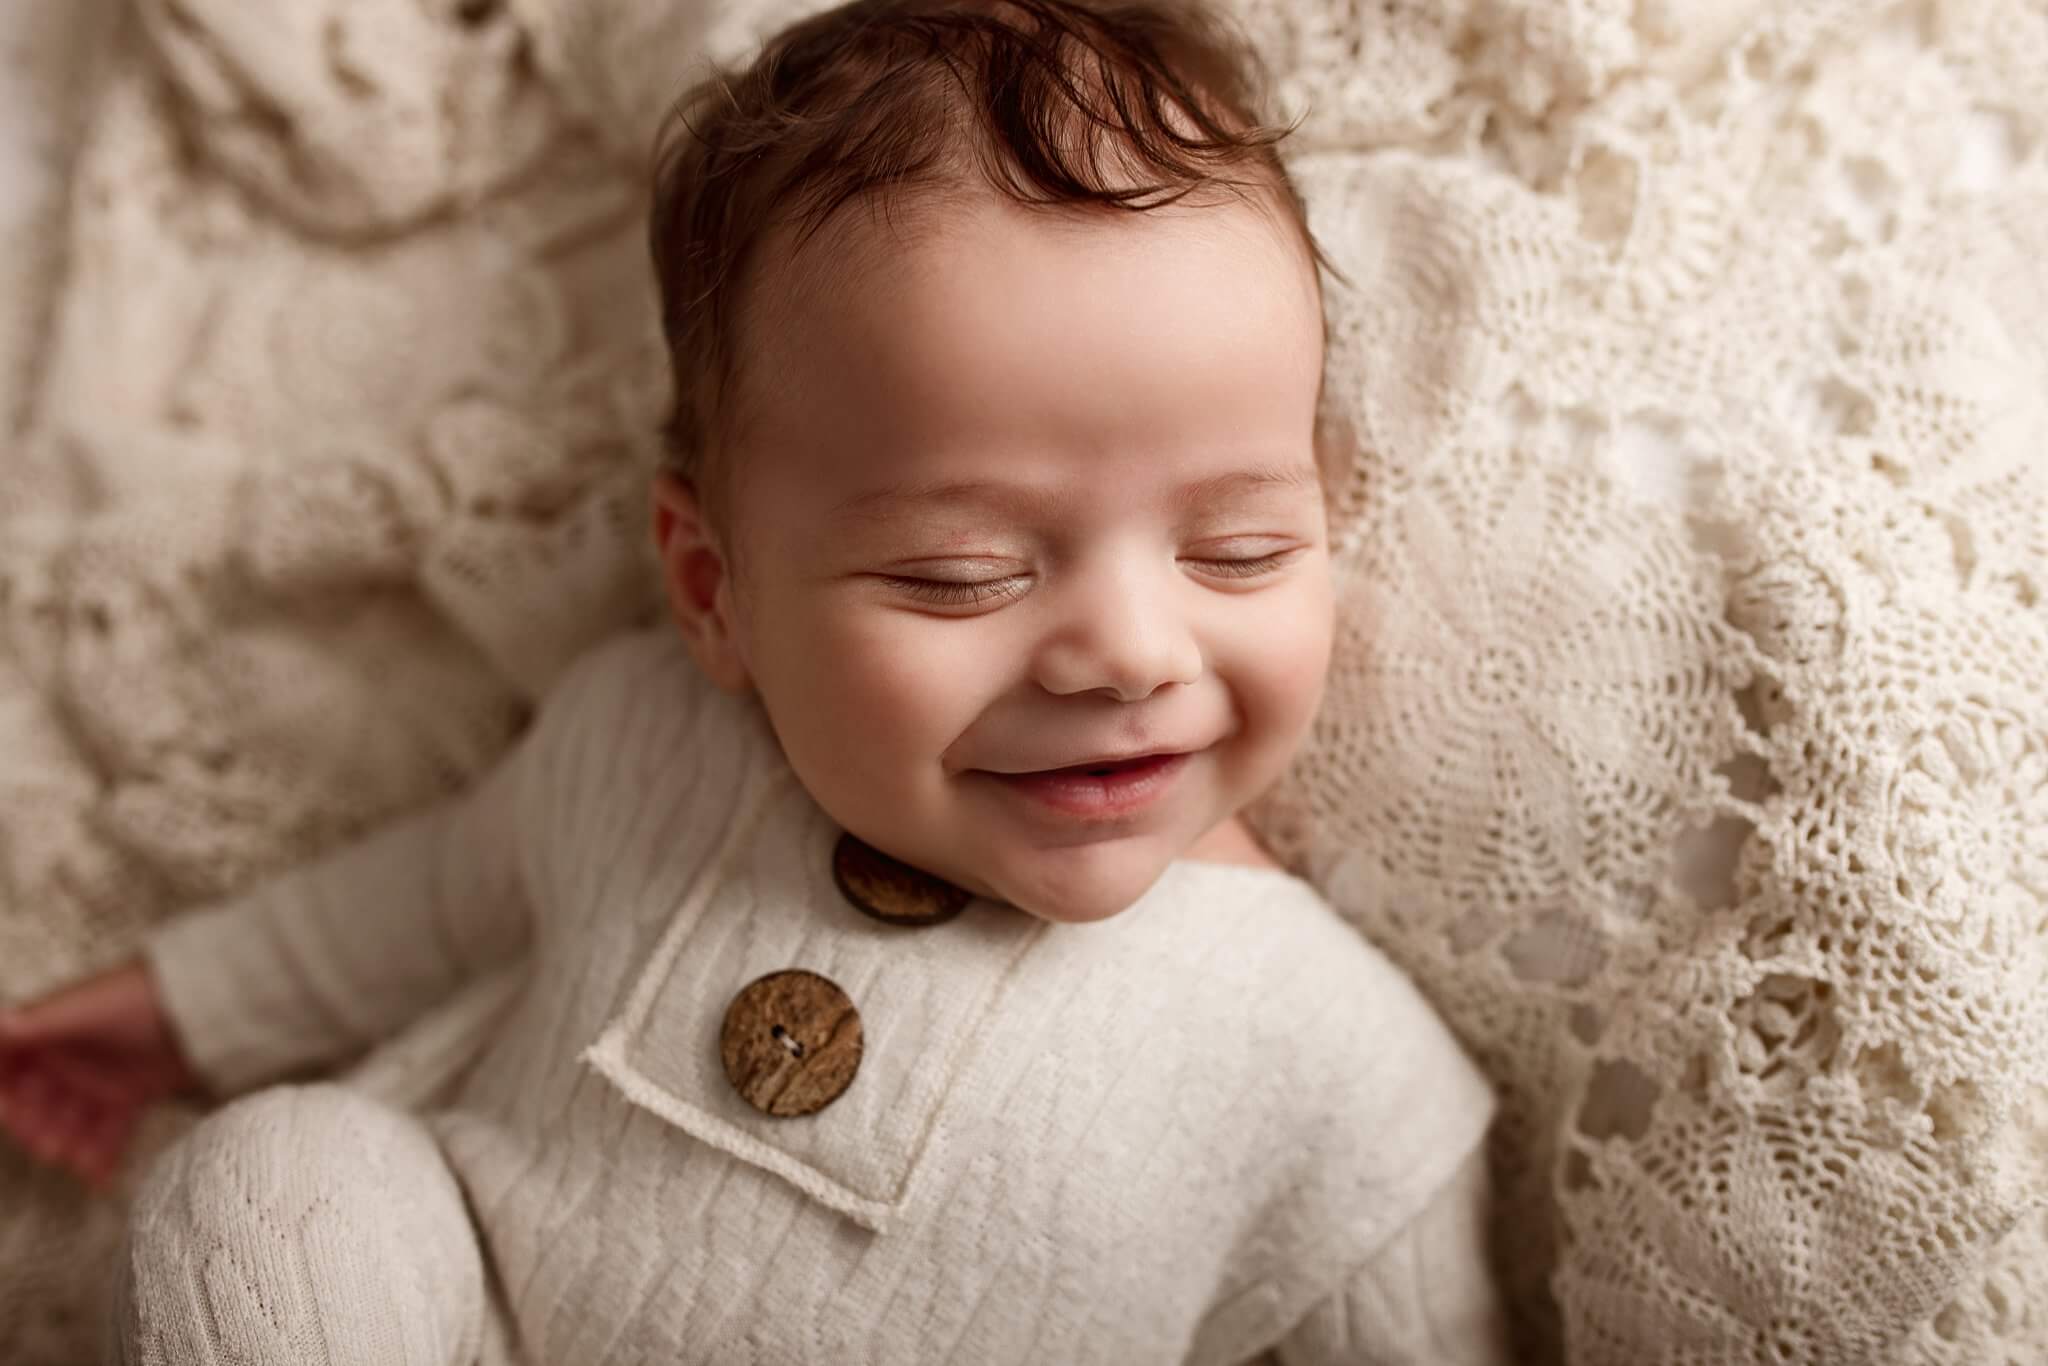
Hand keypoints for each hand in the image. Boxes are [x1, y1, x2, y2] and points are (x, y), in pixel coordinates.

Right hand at [0, 960, 204, 1193]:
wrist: (209, 1007)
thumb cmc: (143, 999)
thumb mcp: (84, 1011)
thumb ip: (37, 1023)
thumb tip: (0, 1023)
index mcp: (52, 1029)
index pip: (10, 1060)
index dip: (5, 1088)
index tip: (8, 1111)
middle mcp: (73, 1054)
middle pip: (37, 1097)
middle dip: (35, 1124)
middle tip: (45, 1145)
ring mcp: (103, 1075)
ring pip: (71, 1118)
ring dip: (67, 1143)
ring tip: (75, 1161)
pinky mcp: (134, 1092)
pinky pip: (109, 1128)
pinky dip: (102, 1153)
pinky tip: (99, 1179)